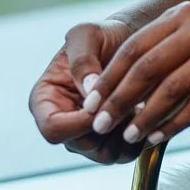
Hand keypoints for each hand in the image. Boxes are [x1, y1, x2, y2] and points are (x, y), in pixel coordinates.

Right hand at [29, 17, 144, 164]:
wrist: (129, 41)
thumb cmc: (102, 35)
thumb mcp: (87, 35)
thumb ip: (83, 60)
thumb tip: (89, 91)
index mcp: (44, 100)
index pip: (52, 129)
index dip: (79, 123)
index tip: (103, 104)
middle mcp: (63, 123)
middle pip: (81, 145)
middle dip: (109, 126)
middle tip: (131, 102)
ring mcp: (86, 136)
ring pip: (105, 155)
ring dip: (125, 133)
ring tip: (138, 103)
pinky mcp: (111, 141)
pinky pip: (125, 154)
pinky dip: (138, 137)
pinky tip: (145, 112)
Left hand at [81, 2, 189, 150]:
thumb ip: (165, 48)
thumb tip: (117, 86)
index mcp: (184, 14)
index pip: (135, 47)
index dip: (109, 77)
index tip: (91, 103)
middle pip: (147, 67)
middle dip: (118, 99)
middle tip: (100, 124)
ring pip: (171, 88)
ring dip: (145, 117)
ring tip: (128, 136)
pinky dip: (174, 124)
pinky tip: (159, 138)